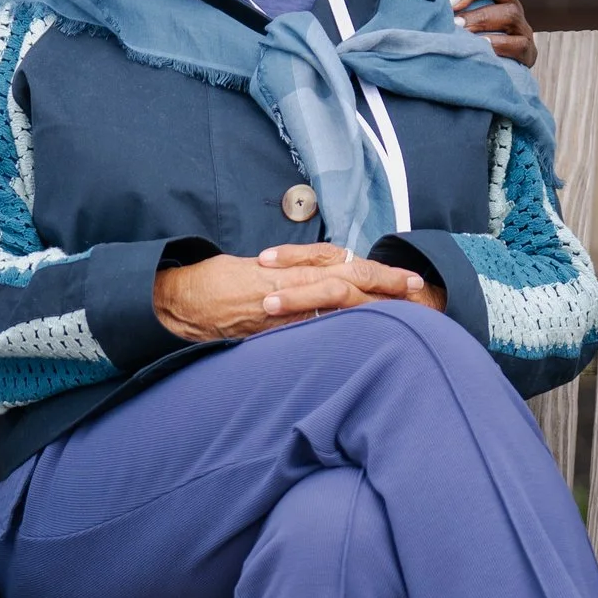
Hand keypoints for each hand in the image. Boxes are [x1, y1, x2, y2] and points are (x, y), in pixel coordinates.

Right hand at [151, 246, 439, 342]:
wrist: (180, 297)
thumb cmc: (216, 283)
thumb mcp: (260, 275)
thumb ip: (293, 281)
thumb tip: (325, 290)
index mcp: (292, 268)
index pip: (344, 263)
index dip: (379, 272)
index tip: (410, 279)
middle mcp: (290, 280)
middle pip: (347, 274)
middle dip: (384, 282)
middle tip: (417, 287)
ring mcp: (280, 301)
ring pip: (332, 295)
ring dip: (368, 301)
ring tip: (399, 308)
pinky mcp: (268, 323)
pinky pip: (304, 323)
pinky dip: (332, 326)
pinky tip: (357, 334)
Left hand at [439, 0, 534, 66]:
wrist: (492, 73)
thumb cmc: (467, 37)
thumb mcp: (456, 14)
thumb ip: (442, 1)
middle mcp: (508, 0)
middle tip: (449, 0)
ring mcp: (519, 25)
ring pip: (510, 12)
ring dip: (480, 17)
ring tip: (457, 26)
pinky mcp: (526, 50)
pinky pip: (517, 43)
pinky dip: (497, 43)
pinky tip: (478, 46)